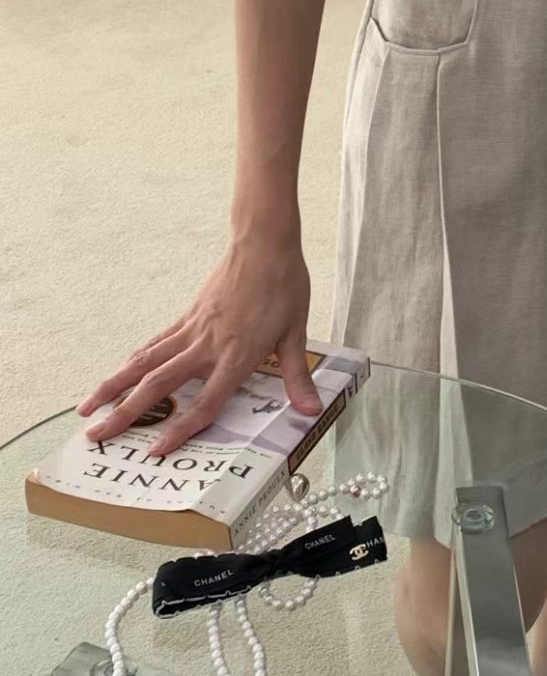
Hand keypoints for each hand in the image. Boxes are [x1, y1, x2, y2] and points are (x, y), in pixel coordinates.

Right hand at [76, 229, 322, 456]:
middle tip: (94, 436)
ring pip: (145, 362)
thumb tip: (312, 411)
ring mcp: (193, 329)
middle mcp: (208, 345)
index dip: (181, 429)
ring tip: (88, 408)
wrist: (264, 242)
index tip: (155, 451)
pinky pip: (156, 343)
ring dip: (114, 386)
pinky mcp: (188, 316)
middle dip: (125, 413)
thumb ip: (297, 375)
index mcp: (237, 355)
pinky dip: (134, 361)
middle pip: (159, 385)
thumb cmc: (284, 284)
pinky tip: (119, 372)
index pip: (206, 402)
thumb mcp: (297, 331)